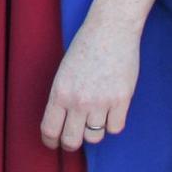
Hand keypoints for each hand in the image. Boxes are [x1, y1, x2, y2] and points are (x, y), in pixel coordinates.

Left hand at [40, 9, 140, 151]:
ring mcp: (101, 101)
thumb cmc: (86, 47)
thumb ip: (63, 98)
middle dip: (72, 143)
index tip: (54, 143)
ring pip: (95, 137)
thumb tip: (63, 125)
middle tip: (76, 136)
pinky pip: (115, 128)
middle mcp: (78, 100)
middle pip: (72, 141)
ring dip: (94, 129)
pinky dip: (113, 122)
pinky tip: (112, 108)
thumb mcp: (64, 72)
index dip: (51, 142)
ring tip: (96, 113)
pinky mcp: (122, 100)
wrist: (111, 29)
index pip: (50, 130)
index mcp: (60, 91)